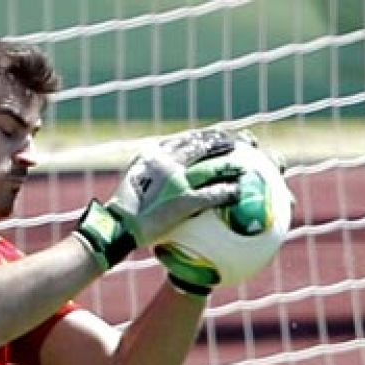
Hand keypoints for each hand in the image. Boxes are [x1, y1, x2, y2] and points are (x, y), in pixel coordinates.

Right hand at [74, 128, 245, 270]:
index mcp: (153, 154)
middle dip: (227, 142)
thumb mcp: (135, 179)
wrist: (116, 228)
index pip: (187, 139)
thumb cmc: (123, 209)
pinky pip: (214, 194)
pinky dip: (229, 192)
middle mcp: (166, 162)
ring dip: (233, 164)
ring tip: (248, 165)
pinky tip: (240, 193)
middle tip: (244, 144)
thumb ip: (152, 169)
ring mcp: (176, 181)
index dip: (208, 136)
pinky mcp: (184, 201)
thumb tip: (168, 166)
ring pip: (213, 166)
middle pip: (204, 146)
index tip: (222, 136)